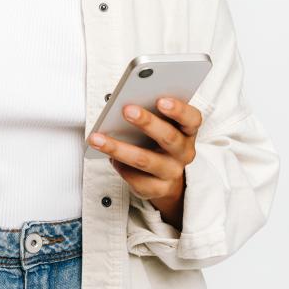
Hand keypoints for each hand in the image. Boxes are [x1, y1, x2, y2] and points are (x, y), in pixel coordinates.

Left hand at [88, 97, 202, 230]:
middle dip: (147, 123)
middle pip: (169, 137)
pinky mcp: (158, 189)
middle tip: (126, 110)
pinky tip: (109, 158)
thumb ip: (151, 112)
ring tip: (97, 138)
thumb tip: (126, 104)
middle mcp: (184, 152)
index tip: (160, 100)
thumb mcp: (162, 124)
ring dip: (119, 148)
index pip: (192, 119)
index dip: (178, 109)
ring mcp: (172, 172)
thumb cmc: (159, 139)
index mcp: (188, 131)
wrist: (166, 175)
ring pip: (145, 160)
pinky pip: (136, 179)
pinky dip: (120, 167)